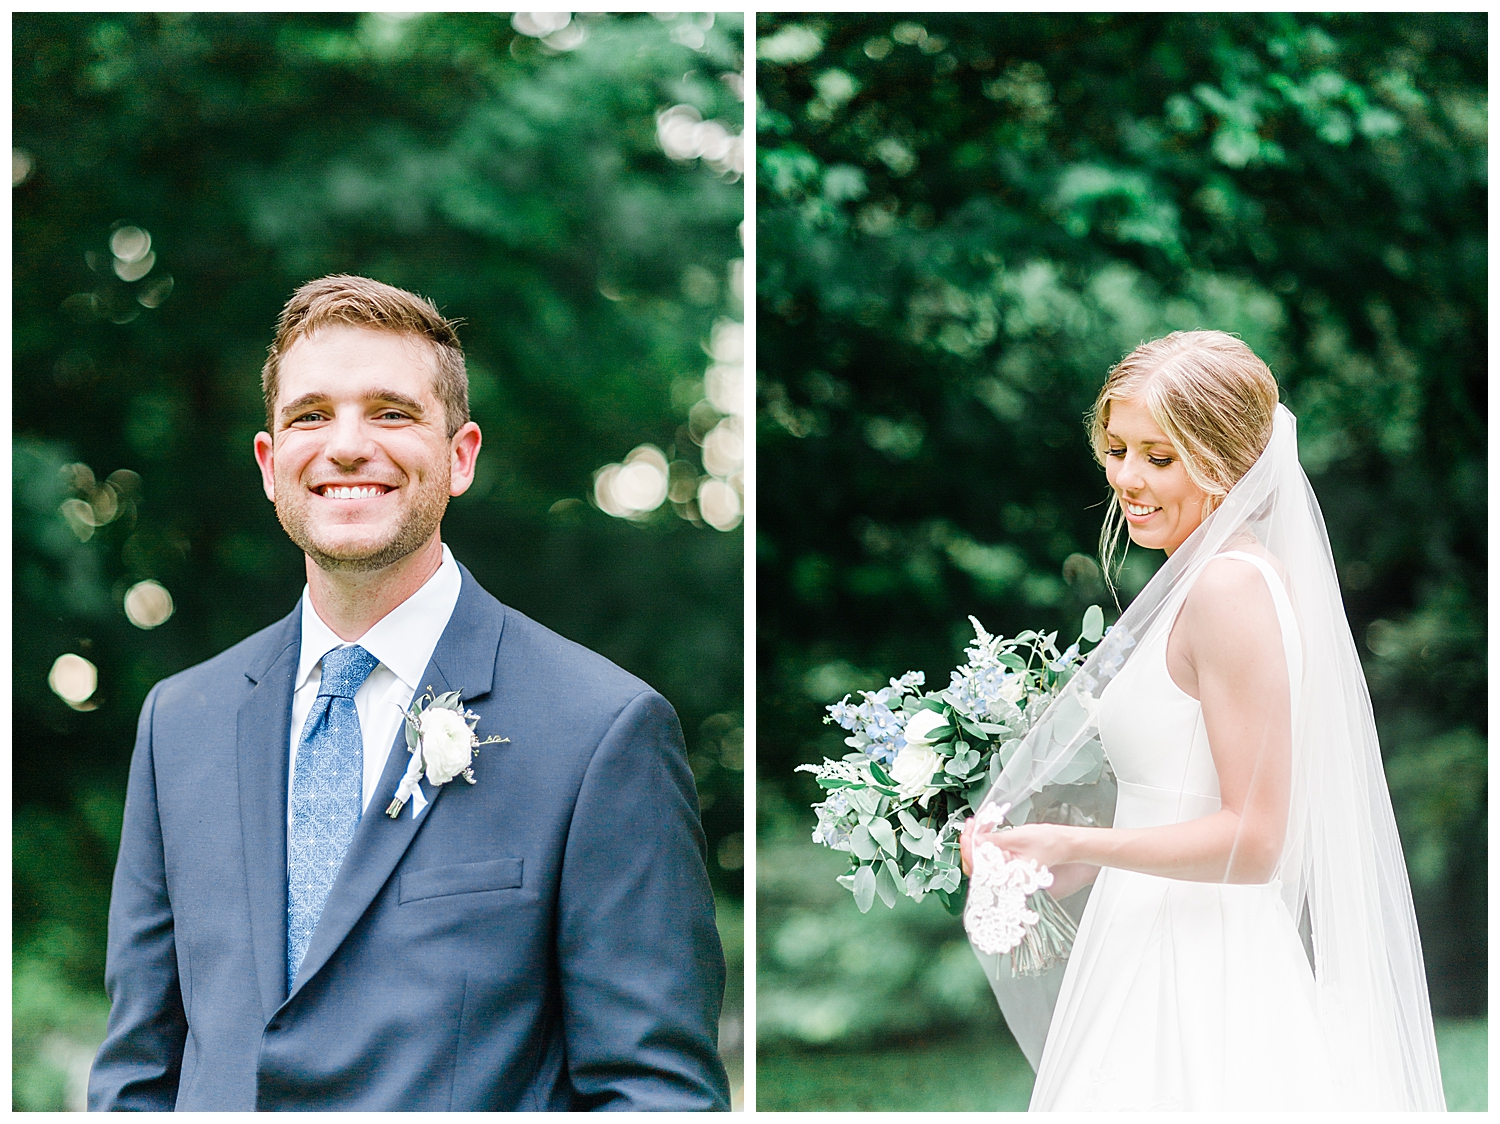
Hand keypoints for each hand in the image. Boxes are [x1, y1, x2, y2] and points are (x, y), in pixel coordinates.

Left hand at [960, 818, 1074, 876]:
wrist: (1063, 843)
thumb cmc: (1048, 843)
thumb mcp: (1019, 838)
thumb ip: (996, 841)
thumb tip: (975, 840)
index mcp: (1011, 878)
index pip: (982, 871)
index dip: (970, 854)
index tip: (967, 837)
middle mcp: (1006, 877)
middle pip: (978, 866)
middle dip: (970, 845)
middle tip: (969, 827)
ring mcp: (1005, 870)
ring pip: (981, 860)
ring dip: (975, 841)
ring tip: (975, 824)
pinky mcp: (1005, 862)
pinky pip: (989, 854)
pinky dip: (984, 841)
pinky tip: (982, 828)